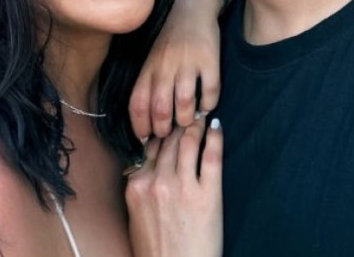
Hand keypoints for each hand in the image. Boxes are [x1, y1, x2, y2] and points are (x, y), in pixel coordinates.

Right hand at [126, 119, 222, 256]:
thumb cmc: (156, 250)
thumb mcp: (136, 216)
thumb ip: (141, 188)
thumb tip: (151, 164)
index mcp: (137, 186)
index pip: (151, 146)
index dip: (162, 131)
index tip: (170, 120)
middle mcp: (157, 182)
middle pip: (169, 140)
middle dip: (180, 122)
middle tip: (189, 110)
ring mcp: (182, 187)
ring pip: (188, 142)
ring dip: (196, 124)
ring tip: (202, 114)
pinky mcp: (207, 196)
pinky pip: (211, 156)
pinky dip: (215, 137)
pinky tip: (217, 127)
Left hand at [130, 0, 241, 138]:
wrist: (191, 5)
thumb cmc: (168, 38)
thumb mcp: (150, 57)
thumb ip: (147, 84)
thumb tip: (146, 121)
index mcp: (148, 68)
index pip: (138, 105)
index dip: (140, 128)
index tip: (145, 139)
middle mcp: (165, 66)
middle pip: (161, 109)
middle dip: (164, 130)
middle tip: (169, 134)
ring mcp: (188, 63)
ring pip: (185, 105)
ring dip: (186, 121)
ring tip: (188, 122)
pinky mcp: (210, 59)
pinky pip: (211, 92)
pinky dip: (209, 105)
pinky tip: (207, 106)